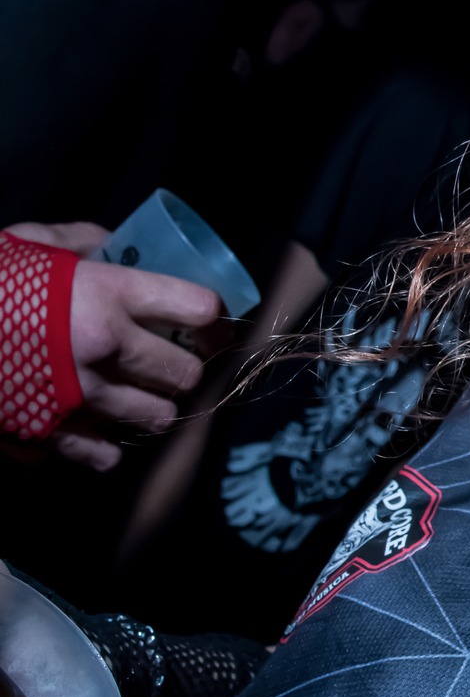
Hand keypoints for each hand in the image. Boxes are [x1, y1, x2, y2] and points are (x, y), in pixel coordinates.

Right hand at [7, 223, 220, 470]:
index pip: (196, 309)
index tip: (209, 321)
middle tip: (172, 360)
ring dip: (154, 407)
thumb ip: (81, 241)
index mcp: (105, 294)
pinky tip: (98, 424)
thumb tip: (117, 243)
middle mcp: (103, 350)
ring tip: (139, 393)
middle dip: (185, 367)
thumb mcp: (29, 241)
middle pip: (186, 375)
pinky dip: (108, 443)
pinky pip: (108, 455)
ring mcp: (79, 399)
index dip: (212, 316)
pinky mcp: (52, 436)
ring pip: (157, 420)